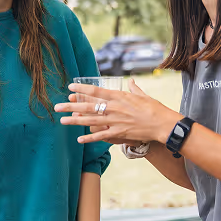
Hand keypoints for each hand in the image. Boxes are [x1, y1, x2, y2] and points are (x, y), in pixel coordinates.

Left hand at [55, 79, 179, 144]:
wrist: (163, 124)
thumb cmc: (155, 108)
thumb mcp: (143, 95)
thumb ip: (134, 88)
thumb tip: (131, 81)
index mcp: (119, 96)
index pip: (96, 91)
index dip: (81, 89)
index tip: (70, 88)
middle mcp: (114, 107)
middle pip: (88, 106)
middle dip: (71, 106)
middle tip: (57, 107)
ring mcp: (115, 120)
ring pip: (90, 120)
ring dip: (75, 121)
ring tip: (62, 121)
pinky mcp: (119, 132)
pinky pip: (101, 135)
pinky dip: (89, 137)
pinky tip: (79, 139)